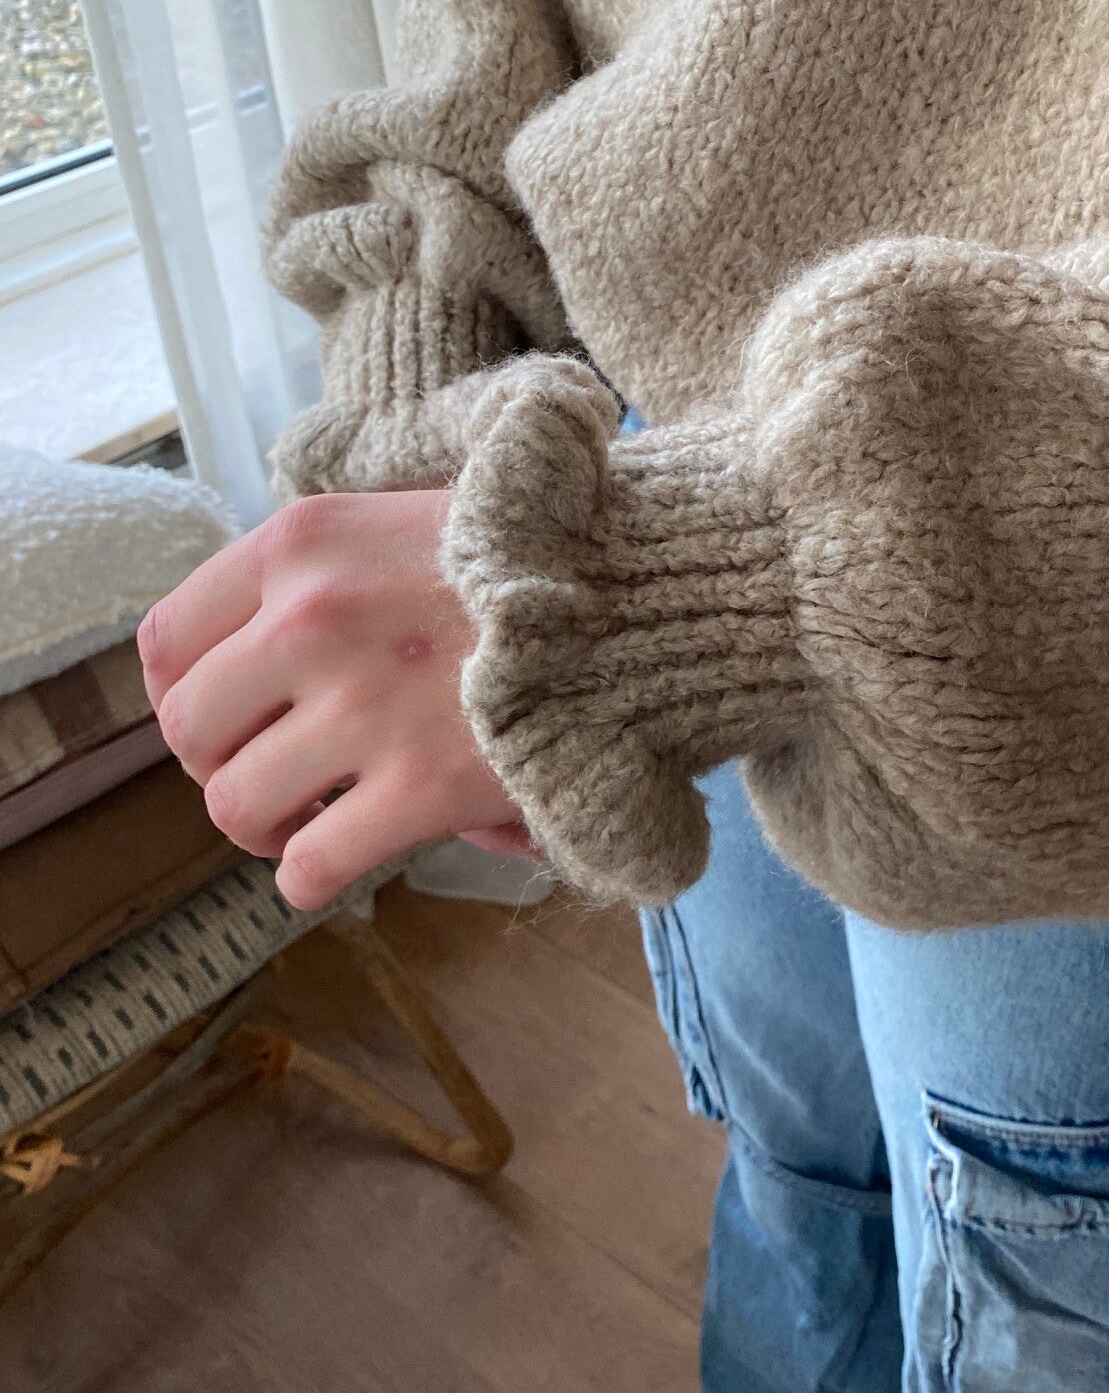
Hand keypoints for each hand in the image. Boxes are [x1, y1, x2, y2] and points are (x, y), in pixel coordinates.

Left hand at [137, 490, 534, 911]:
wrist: (656, 592)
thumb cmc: (547, 554)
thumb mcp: (418, 516)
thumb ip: (335, 570)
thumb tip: (268, 650)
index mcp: (305, 543)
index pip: (168, 640)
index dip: (185, 695)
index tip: (226, 717)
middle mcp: (311, 618)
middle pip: (190, 730)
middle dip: (222, 765)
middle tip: (274, 773)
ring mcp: (362, 705)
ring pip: (235, 805)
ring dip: (263, 826)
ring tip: (305, 821)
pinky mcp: (418, 785)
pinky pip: (308, 865)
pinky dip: (311, 876)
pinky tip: (341, 860)